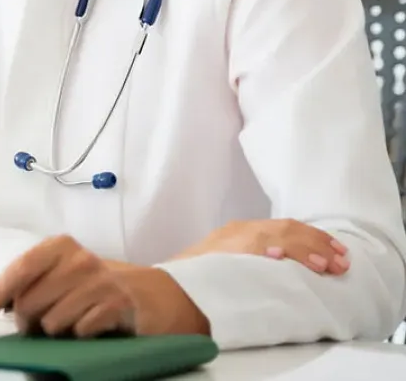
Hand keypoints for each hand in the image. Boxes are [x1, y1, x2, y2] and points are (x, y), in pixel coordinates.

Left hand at [0, 236, 207, 338]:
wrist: (155, 296)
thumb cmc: (96, 287)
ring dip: (58, 331)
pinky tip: (94, 327)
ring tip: (74, 324)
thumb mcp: (64, 276)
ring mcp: (99, 280)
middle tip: (42, 326)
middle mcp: (78, 258)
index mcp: (59, 247)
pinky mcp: (117, 304)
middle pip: (31, 302)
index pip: (20, 269)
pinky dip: (82, 336)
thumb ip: (32, 284)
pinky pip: (81, 331)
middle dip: (29, 322)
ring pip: (53, 321)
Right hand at [171, 219, 349, 274]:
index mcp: (242, 231)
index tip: (337, 250)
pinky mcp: (220, 252)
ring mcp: (229, 239)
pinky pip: (246, 247)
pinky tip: (283, 258)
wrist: (169, 283)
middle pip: (284, 228)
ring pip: (273, 235)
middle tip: (342, 261)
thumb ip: (256, 259)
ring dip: (302, 250)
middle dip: (316, 243)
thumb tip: (290, 268)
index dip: (314, 237)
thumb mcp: (232, 262)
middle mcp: (238, 230)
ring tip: (325, 265)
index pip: (285, 227)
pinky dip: (266, 249)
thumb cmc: (201, 278)